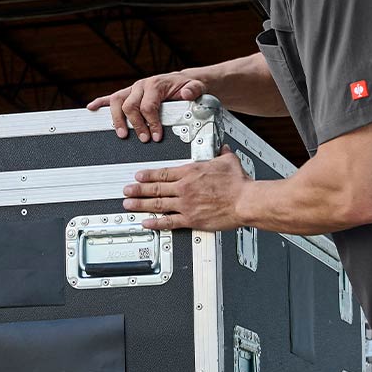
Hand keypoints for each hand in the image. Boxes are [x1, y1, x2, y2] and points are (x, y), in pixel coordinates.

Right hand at [87, 73, 206, 141]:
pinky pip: (110, 97)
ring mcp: (133, 90)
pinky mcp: (128, 94)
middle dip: (136, 125)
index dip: (151, 122)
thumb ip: (193, 90)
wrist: (183, 81)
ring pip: (117, 102)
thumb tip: (186, 94)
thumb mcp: (196, 87)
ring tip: (122, 135)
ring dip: (117, 120)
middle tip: (144, 139)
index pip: (148, 105)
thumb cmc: (187, 87)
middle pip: (130, 106)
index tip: (157, 136)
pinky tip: (91, 108)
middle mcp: (141, 86)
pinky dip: (100, 102)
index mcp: (155, 85)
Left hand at [123, 149, 250, 231]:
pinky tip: (146, 223)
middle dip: (138, 190)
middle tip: (126, 191)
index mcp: (191, 172)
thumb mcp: (228, 161)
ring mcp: (186, 205)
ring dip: (141, 204)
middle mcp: (184, 188)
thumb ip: (222, 153)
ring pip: (157, 204)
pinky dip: (156, 223)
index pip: (163, 172)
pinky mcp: (191, 219)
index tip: (138, 176)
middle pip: (155, 188)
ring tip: (129, 205)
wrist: (245, 201)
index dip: (148, 175)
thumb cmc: (238, 183)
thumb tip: (222, 148)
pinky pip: (169, 222)